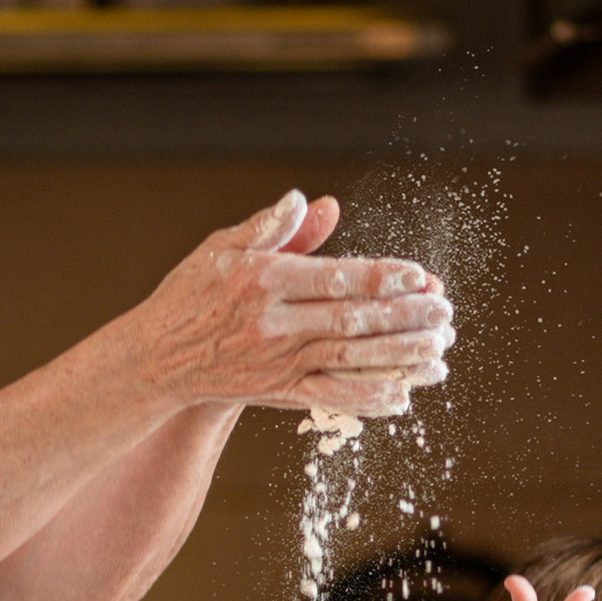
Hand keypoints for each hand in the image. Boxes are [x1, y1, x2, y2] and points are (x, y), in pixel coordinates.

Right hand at [112, 192, 455, 418]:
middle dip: (405, 317)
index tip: (420, 276)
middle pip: (351, 318)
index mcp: (262, 280)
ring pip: (349, 358)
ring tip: (439, 351)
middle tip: (444, 313)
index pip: (336, 276)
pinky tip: (402, 396)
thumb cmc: (191, 295)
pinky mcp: (278, 392)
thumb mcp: (222, 248)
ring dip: (399, 356)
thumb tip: (311, 201)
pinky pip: (331, 396)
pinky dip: (367, 398)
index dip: (383, 277)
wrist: (157, 358)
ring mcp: (276, 362)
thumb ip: (271, 227)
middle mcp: (272, 323)